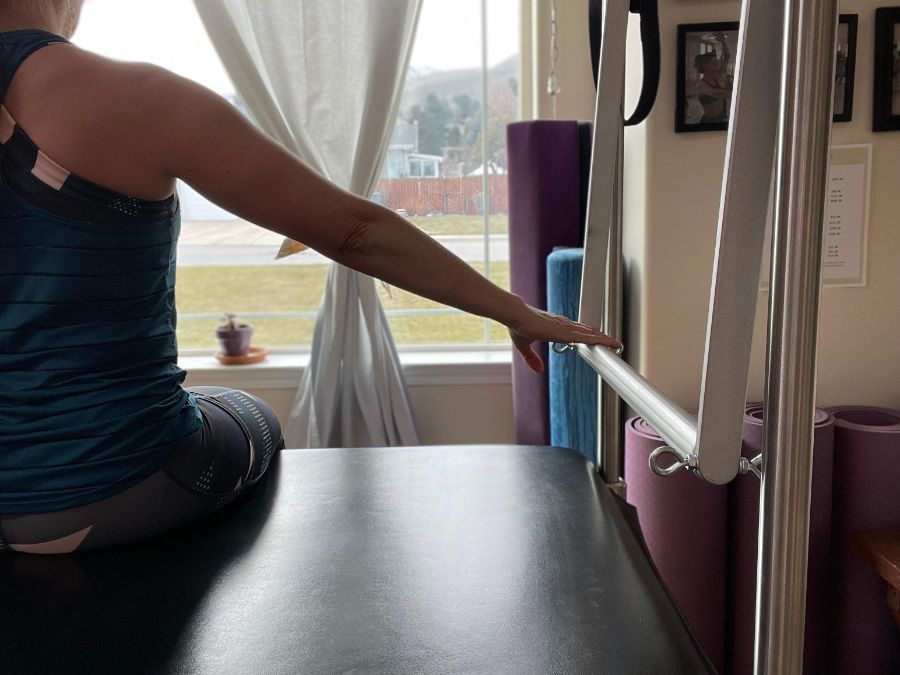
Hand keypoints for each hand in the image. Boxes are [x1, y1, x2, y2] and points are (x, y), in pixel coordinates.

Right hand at [507, 304, 621, 373]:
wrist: (516, 316)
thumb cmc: (519, 325)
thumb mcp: (524, 346)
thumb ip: (531, 358)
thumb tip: (538, 370)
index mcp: (556, 328)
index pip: (577, 332)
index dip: (589, 336)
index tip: (598, 340)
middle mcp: (564, 326)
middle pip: (587, 332)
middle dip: (600, 338)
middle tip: (614, 344)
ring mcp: (566, 328)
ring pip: (589, 334)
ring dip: (603, 339)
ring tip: (616, 344)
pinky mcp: (564, 331)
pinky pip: (585, 337)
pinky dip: (597, 339)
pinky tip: (606, 342)